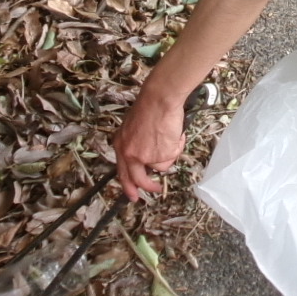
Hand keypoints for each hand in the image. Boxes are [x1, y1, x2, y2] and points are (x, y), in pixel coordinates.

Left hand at [113, 86, 185, 201]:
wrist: (159, 99)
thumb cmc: (149, 107)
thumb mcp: (132, 128)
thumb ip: (135, 145)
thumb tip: (145, 159)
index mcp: (120, 145)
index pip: (122, 172)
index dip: (128, 186)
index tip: (133, 195)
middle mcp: (130, 154)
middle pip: (139, 179)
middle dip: (148, 187)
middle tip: (155, 190)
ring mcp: (146, 156)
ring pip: (161, 166)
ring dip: (168, 154)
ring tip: (169, 136)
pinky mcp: (161, 155)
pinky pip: (172, 158)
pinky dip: (176, 147)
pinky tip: (174, 134)